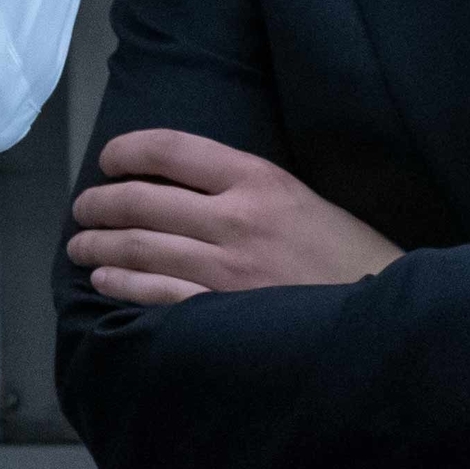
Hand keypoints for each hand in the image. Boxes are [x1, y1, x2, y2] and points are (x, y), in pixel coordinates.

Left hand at [67, 129, 401, 306]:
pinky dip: (120, 284)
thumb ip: (248, 190)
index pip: (171, 149)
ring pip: (138, 247)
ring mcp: (226, 271)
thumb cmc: (352, 260)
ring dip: (98, 244)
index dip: (127, 151)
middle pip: (142, 201)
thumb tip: (183, 189)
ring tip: (81, 245)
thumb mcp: (306, 202)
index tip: (108, 160)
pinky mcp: (222, 314)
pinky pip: (154, 294)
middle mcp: (236, 220)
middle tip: (84, 208)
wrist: (388, 319)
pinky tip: (105, 280)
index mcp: (260, 180)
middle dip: (100, 203)